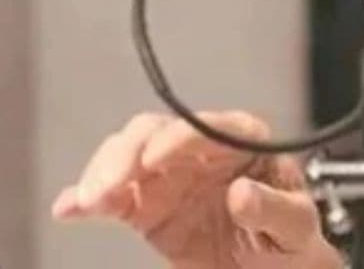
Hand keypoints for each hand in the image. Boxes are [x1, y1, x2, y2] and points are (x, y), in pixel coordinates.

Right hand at [51, 111, 343, 268]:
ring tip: (90, 201)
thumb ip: (272, 207)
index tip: (157, 156)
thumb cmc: (290, 236)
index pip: (208, 126)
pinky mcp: (147, 206)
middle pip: (154, 133)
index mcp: (243, 142)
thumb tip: (242, 192)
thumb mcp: (295, 224)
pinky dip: (86, 199)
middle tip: (111, 184)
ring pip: (127, 157)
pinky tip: (69, 208)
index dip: (180, 137)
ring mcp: (169, 176)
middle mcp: (200, 150)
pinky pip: (112, 197)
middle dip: (128, 153)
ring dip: (103, 174)